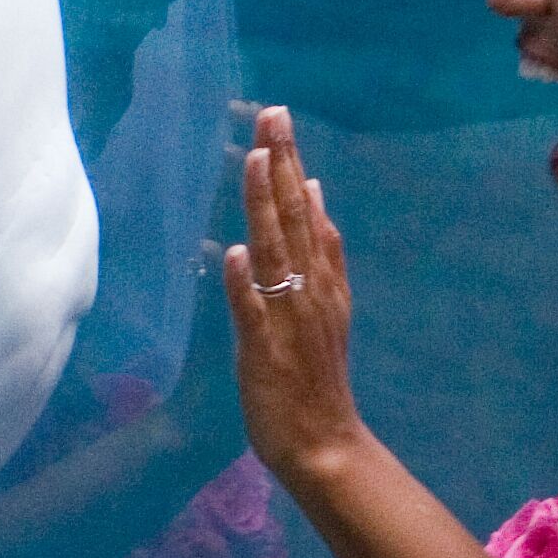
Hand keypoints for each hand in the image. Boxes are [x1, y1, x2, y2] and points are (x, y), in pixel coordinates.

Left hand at [221, 103, 367, 489]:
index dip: (293, 165)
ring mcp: (287, 319)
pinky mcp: (264, 351)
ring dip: (266, 206)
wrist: (323, 443)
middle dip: (282, 164)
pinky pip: (253, 312)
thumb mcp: (324, 305)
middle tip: (271, 115)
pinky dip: (244, 283)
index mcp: (323, 281)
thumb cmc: (314, 378)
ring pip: (276, 252)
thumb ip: (317, 252)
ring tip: (255, 159)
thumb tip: (313, 193)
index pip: (310, 211)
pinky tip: (233, 251)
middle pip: (296, 217)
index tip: (280, 121)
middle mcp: (309, 292)